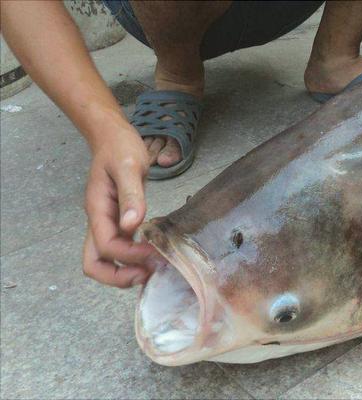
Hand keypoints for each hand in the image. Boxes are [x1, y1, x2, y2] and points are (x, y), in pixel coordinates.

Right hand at [83, 125, 157, 287]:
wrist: (112, 137)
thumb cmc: (120, 148)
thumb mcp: (129, 166)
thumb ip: (131, 195)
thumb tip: (131, 225)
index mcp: (97, 209)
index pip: (106, 246)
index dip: (128, 255)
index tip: (153, 253)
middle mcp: (98, 220)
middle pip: (94, 263)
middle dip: (117, 277)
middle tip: (146, 275)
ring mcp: (107, 223)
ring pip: (105, 260)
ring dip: (125, 271)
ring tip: (153, 269)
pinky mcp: (118, 221)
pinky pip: (120, 249)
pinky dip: (133, 259)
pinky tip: (153, 255)